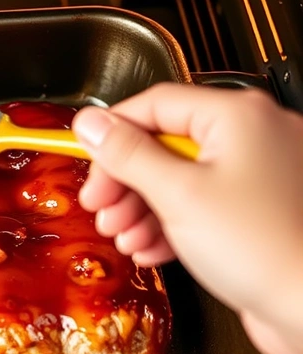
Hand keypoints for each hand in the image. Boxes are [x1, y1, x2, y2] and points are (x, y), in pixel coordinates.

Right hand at [72, 83, 302, 353]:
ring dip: (141, 208)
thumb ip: (128, 154)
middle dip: (125, 181)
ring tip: (123, 234)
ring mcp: (258, 175)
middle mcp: (253, 137)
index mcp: (237, 116)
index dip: (112, 134)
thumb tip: (92, 123)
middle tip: (100, 206)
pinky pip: (200, 206)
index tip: (85, 159)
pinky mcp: (256, 212)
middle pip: (164, 143)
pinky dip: (170, 225)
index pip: (154, 104)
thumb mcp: (177, 195)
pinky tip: (151, 248)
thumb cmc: (267, 249)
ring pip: (179, 178)